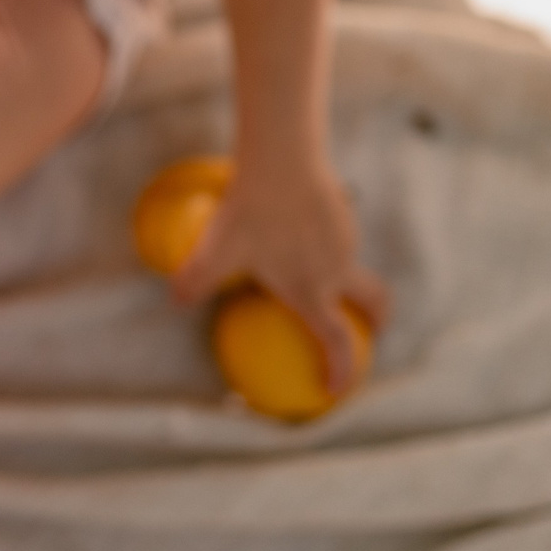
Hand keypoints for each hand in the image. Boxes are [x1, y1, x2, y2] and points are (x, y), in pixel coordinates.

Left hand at [173, 150, 389, 391]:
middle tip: (369, 333)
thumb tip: (174, 301)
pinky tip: (297, 234)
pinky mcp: (343, 216)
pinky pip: (338, 241)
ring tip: (315, 277)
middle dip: (376, 322)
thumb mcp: (214, 251)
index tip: (337, 390)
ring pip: (350, 266)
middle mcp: (336, 270)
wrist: (281, 160)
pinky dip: (328, 250)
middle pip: (373, 302)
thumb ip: (193, 280)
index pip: (336, 341)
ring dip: (343, 279)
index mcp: (311, 290)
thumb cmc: (248, 212)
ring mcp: (345, 241)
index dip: (342, 369)